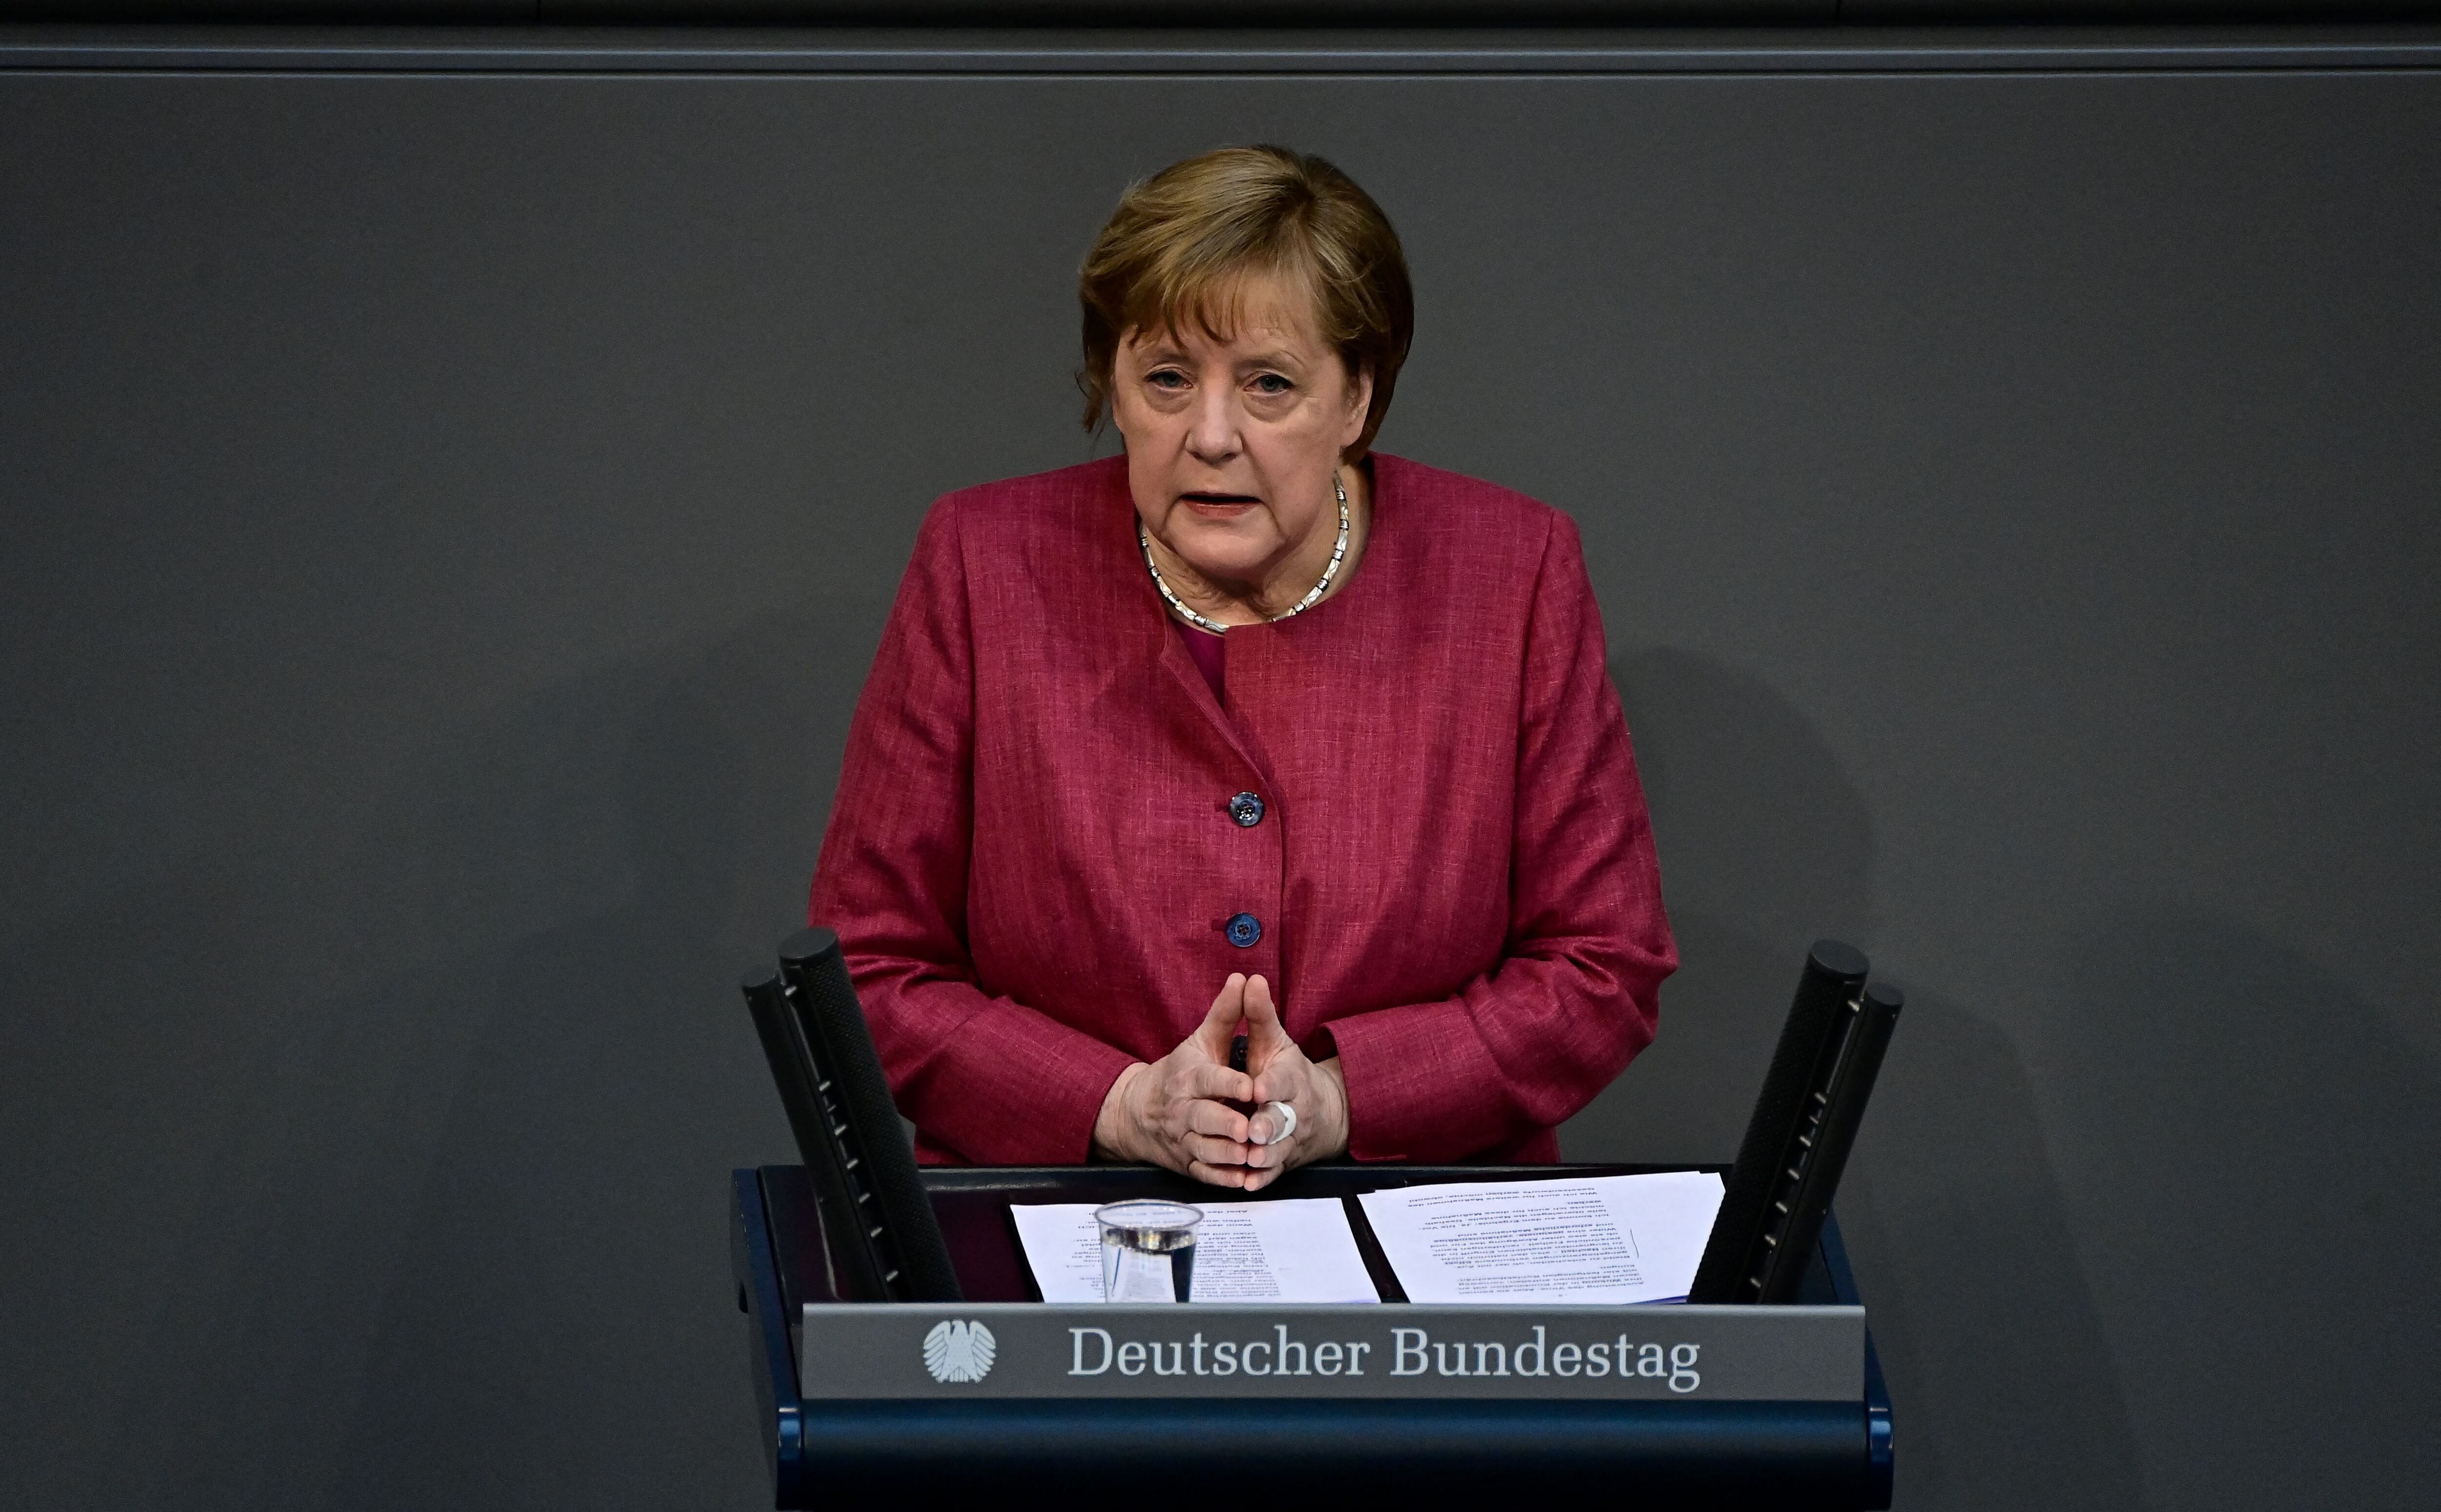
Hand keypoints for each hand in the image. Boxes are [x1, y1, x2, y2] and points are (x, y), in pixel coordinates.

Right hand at [1092, 974, 1260, 1186]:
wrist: (1138, 1111)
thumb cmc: (1179, 1071)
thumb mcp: (1200, 1040)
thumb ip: (1225, 1013)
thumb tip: (1243, 977)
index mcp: (1189, 1077)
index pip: (1209, 1080)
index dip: (1229, 1084)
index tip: (1252, 1087)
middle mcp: (1183, 1109)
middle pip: (1203, 1119)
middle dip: (1226, 1125)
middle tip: (1250, 1129)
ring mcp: (1183, 1138)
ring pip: (1204, 1149)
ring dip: (1227, 1155)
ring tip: (1250, 1156)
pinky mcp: (1186, 1162)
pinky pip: (1203, 1173)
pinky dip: (1223, 1178)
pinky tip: (1243, 1180)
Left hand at [1238, 974, 1349, 1190]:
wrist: (1320, 1111)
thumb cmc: (1286, 1072)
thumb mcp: (1275, 1041)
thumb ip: (1259, 1014)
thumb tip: (1249, 978)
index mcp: (1289, 1078)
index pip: (1282, 1080)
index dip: (1272, 1085)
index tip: (1257, 1086)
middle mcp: (1292, 1110)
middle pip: (1283, 1119)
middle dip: (1269, 1124)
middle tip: (1253, 1130)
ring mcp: (1289, 1138)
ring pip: (1279, 1149)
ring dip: (1265, 1156)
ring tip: (1249, 1159)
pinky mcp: (1283, 1160)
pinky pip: (1274, 1172)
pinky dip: (1262, 1179)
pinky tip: (1248, 1183)